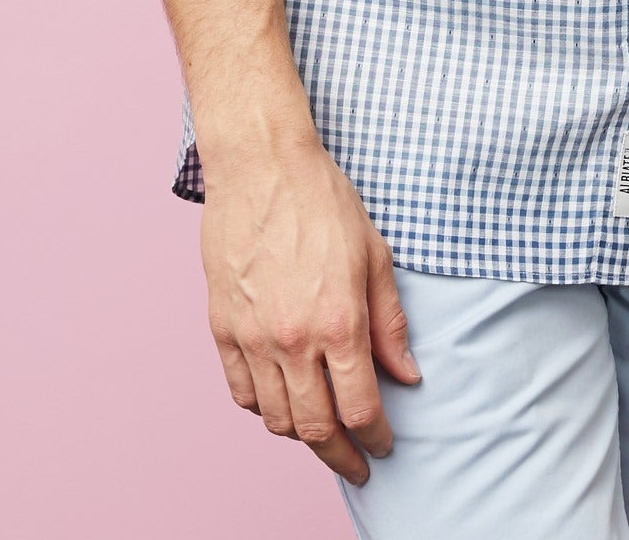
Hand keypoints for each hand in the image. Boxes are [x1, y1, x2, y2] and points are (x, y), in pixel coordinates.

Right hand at [199, 138, 421, 485]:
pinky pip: (240, 391)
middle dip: (340, 454)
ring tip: (321, 432)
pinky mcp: (221, 328)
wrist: (262, 165)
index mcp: (338, 321)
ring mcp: (251, 337)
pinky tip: (280, 400)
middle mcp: (292, 339)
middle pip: (315, 428)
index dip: (377, 437)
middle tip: (356, 462)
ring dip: (301, 434)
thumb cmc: (323, 200)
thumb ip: (390, 321)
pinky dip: (262, 407)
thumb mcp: (375, 254)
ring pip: (275, 418)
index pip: (360, 409)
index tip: (384, 445)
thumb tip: (406, 373)